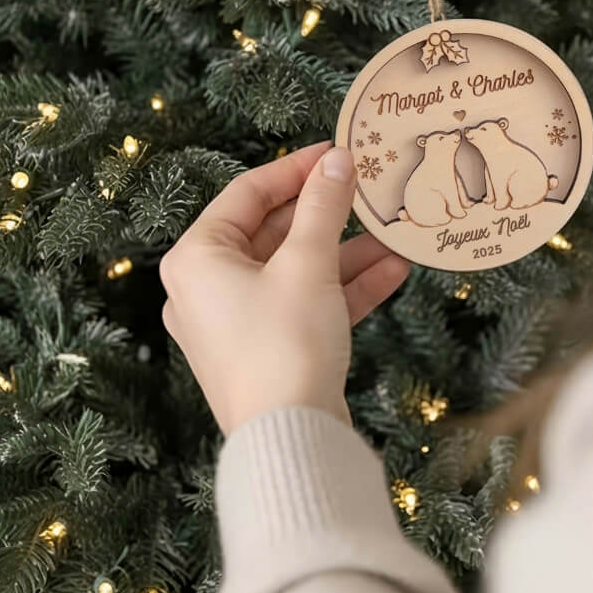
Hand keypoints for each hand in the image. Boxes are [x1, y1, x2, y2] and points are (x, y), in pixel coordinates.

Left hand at [160, 142, 409, 434]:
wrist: (292, 441)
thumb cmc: (285, 342)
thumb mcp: (308, 264)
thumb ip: (323, 206)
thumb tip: (337, 160)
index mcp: (197, 259)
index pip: (247, 193)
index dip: (295, 168)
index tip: (337, 151)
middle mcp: (208, 287)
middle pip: (274, 231)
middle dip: (329, 214)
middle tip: (369, 188)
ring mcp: (238, 322)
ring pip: (297, 269)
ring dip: (347, 252)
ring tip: (394, 233)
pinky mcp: (268, 349)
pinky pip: (306, 303)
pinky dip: (344, 287)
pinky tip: (394, 270)